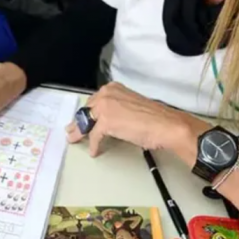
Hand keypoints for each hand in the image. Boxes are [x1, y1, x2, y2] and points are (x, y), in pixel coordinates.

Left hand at [67, 82, 208, 157]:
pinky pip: (94, 136)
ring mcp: (104, 107)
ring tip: (74, 139)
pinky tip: (95, 151)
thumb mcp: (131, 106)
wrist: (166, 125)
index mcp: (114, 88)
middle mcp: (107, 94)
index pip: (94, 101)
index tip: (82, 119)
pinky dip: (94, 145)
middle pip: (87, 110)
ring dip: (80, 133)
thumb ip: (118, 109)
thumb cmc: (155, 118)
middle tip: (72, 130)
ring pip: (86, 122)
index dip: (88, 112)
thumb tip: (109, 120)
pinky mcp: (105, 122)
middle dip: (79, 122)